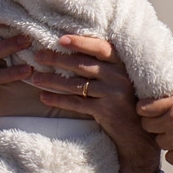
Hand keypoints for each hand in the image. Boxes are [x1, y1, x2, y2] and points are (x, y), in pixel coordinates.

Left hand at [31, 35, 159, 172]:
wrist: (138, 132)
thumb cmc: (126, 102)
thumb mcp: (121, 80)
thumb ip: (106, 66)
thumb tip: (75, 51)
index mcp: (122, 65)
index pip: (100, 48)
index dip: (80, 42)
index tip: (60, 39)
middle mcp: (119, 77)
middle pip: (83, 64)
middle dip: (58, 59)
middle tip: (38, 55)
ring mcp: (113, 94)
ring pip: (76, 84)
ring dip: (52, 80)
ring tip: (35, 77)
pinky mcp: (106, 111)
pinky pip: (76, 103)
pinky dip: (58, 100)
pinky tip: (44, 98)